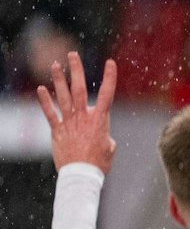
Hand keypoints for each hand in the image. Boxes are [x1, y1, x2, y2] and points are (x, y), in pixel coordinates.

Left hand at [37, 52, 117, 173]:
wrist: (82, 174)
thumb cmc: (99, 163)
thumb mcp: (110, 147)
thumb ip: (105, 134)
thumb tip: (101, 133)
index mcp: (100, 121)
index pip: (107, 95)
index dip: (109, 78)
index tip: (110, 63)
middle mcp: (84, 117)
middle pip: (80, 89)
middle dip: (77, 70)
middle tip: (72, 54)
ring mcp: (69, 123)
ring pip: (63, 97)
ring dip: (58, 80)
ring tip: (55, 65)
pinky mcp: (57, 131)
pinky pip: (50, 113)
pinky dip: (45, 101)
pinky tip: (41, 89)